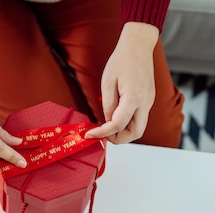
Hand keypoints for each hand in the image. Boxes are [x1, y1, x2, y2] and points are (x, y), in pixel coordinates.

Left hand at [85, 22, 158, 143]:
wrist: (138, 46)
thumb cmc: (122, 61)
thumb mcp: (107, 83)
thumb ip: (108, 105)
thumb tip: (106, 122)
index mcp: (134, 98)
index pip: (118, 125)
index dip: (102, 133)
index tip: (89, 135)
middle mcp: (145, 103)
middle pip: (135, 133)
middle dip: (118, 139)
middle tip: (101, 135)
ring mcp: (149, 102)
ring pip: (139, 128)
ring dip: (123, 132)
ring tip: (105, 127)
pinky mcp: (148, 100)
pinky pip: (139, 118)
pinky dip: (127, 124)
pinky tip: (113, 118)